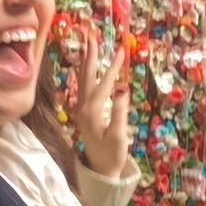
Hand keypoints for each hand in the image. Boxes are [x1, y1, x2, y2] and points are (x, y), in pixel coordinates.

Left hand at [75, 34, 129, 177]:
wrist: (100, 170)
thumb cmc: (112, 154)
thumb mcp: (118, 135)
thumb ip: (119, 112)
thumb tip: (123, 90)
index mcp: (93, 111)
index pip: (104, 83)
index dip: (113, 66)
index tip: (121, 49)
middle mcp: (83, 107)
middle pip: (86, 75)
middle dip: (90, 55)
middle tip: (91, 35)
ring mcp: (82, 109)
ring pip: (83, 80)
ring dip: (86, 61)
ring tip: (88, 45)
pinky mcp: (84, 112)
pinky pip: (83, 87)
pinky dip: (85, 73)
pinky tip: (85, 67)